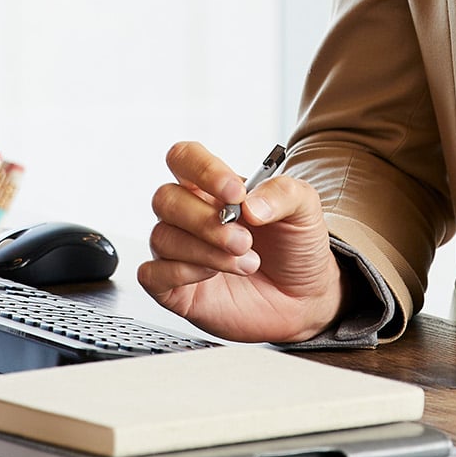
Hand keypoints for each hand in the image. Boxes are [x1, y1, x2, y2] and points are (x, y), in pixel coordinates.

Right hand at [137, 140, 346, 343]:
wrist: (304, 298)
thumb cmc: (295, 248)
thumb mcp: (305, 210)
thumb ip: (283, 194)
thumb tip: (250, 204)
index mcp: (212, 187)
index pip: (184, 158)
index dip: (203, 170)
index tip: (235, 193)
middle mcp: (189, 215)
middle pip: (166, 199)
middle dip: (206, 222)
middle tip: (244, 240)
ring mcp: (179, 251)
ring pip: (162, 237)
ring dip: (205, 252)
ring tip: (245, 263)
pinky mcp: (173, 287)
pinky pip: (151, 274)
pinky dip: (179, 273)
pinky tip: (211, 276)